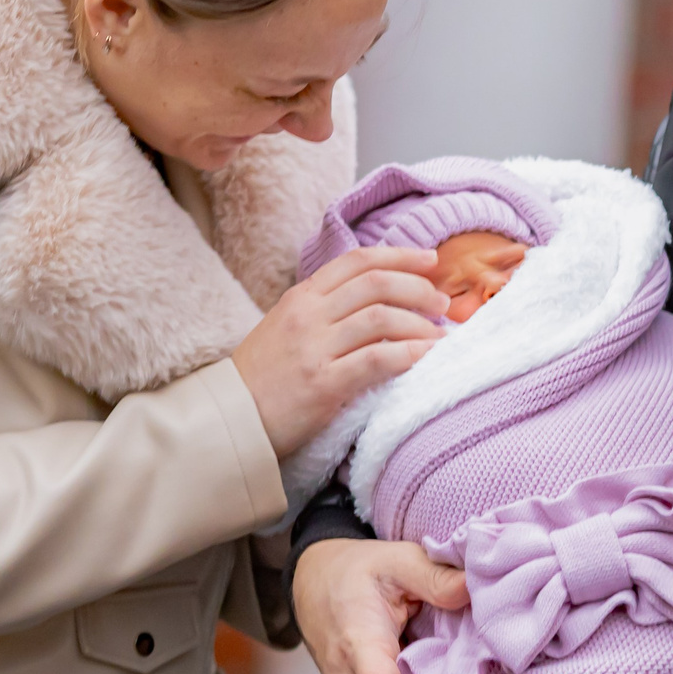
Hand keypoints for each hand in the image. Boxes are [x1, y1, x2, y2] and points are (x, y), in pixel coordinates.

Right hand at [233, 246, 445, 454]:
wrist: (230, 418)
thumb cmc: (263, 376)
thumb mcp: (285, 326)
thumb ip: (322, 309)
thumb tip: (374, 299)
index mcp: (301, 296)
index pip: (358, 260)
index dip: (400, 255)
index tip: (430, 261)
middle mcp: (308, 315)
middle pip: (376, 284)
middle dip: (419, 288)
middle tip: (442, 303)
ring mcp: (314, 348)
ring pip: (381, 318)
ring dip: (420, 324)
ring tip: (440, 336)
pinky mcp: (323, 384)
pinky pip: (377, 360)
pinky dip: (409, 354)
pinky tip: (426, 357)